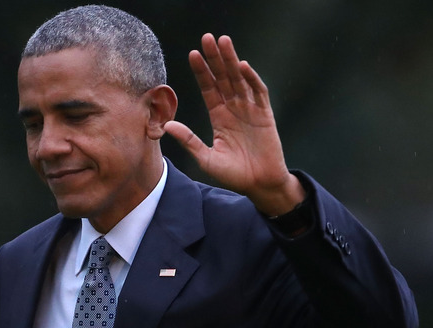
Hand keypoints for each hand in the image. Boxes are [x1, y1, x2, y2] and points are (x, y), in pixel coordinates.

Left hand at [165, 33, 304, 215]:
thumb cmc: (233, 174)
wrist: (259, 184)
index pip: (208, 88)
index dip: (201, 72)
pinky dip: (251, 79)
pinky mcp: (265, 115)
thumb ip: (189, 140)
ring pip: (239, 79)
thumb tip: (167, 125)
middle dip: (215, 58)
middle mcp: (234, 109)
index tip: (192, 54)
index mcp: (219, 117)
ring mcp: (250, 110)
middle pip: (223, 78)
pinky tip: (242, 66)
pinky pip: (258, 93)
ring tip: (223, 42)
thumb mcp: (206, 158)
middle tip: (207, 38)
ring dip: (231, 60)